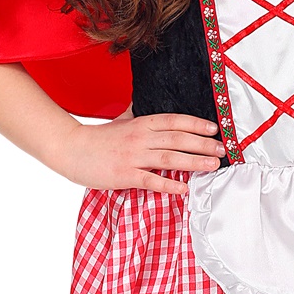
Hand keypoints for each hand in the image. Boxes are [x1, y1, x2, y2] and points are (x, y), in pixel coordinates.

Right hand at [60, 113, 226, 193]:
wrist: (71, 150)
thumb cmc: (98, 138)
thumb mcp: (121, 121)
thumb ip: (138, 115)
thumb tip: (149, 106)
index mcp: (141, 123)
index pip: (174, 121)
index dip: (196, 124)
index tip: (214, 128)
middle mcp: (140, 138)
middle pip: (178, 138)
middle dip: (203, 144)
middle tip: (222, 149)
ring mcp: (133, 157)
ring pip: (169, 158)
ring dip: (194, 161)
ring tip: (212, 165)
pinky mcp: (125, 175)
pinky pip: (151, 180)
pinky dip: (169, 184)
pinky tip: (183, 188)